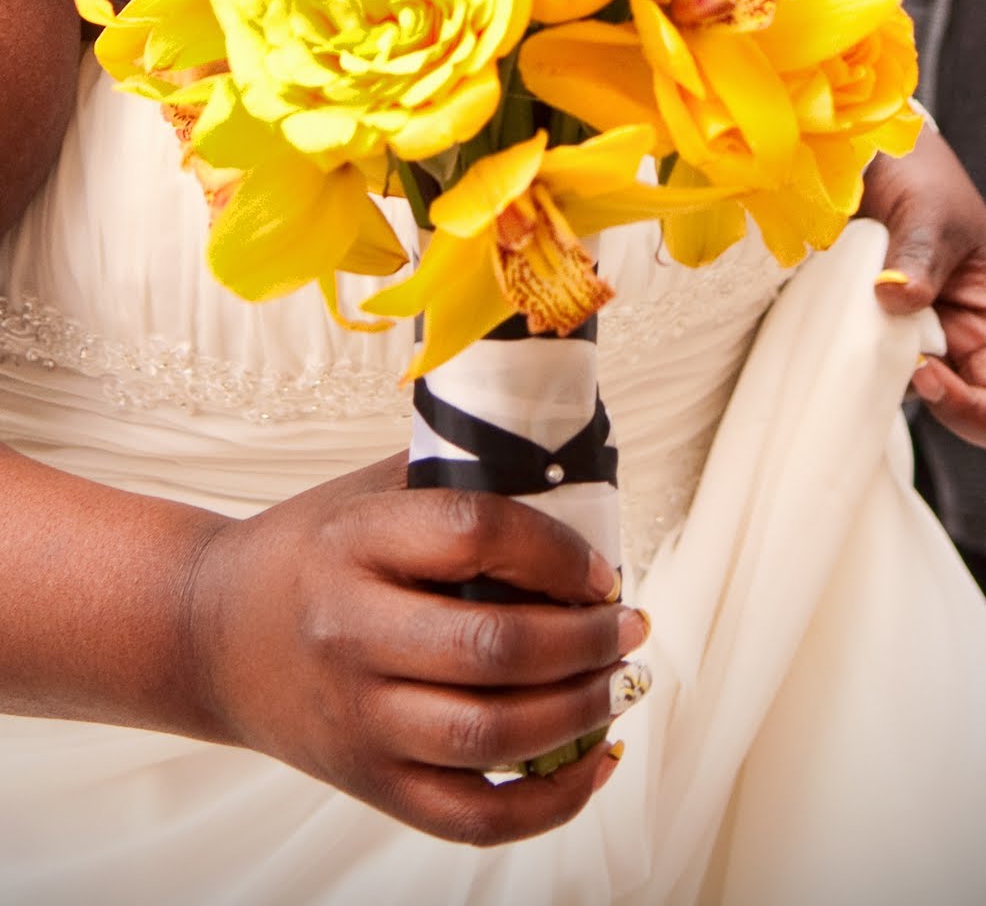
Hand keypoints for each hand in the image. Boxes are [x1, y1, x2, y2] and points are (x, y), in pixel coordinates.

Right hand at [183, 453, 647, 844]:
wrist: (208, 633)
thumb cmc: (308, 550)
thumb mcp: (367, 491)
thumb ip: (454, 476)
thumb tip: (569, 472)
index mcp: (354, 543)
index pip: (474, 532)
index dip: (555, 551)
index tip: (598, 567)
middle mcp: (350, 632)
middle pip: (494, 648)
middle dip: (588, 640)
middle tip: (628, 627)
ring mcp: (358, 719)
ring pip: (492, 735)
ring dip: (582, 712)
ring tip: (619, 682)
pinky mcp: (368, 783)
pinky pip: (474, 816)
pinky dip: (551, 802)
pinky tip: (596, 761)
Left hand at [862, 129, 985, 444]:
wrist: (861, 154)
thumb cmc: (914, 174)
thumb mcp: (927, 211)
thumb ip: (917, 256)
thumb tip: (895, 295)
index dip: (973, 404)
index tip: (926, 374)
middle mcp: (958, 333)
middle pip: (962, 403)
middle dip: (935, 401)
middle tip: (902, 373)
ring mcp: (911, 334)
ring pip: (905, 388)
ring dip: (883, 378)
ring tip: (859, 339)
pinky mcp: (867, 329)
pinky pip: (863, 364)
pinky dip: (850, 362)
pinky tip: (837, 338)